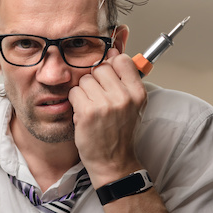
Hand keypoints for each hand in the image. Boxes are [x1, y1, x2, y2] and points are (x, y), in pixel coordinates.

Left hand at [68, 49, 147, 186]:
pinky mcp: (88, 112)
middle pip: (100, 67)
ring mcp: (106, 104)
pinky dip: (75, 101)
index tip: (108, 77)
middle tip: (98, 98)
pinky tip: (84, 113)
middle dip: (95, 80)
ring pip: (85, 79)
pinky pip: (74, 91)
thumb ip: (124, 78)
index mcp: (137, 93)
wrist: (113, 162)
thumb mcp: (132, 105)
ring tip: (92, 108)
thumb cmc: (120, 132)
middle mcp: (124, 97)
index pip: (122, 60)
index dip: (111, 65)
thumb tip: (113, 51)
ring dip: (84, 92)